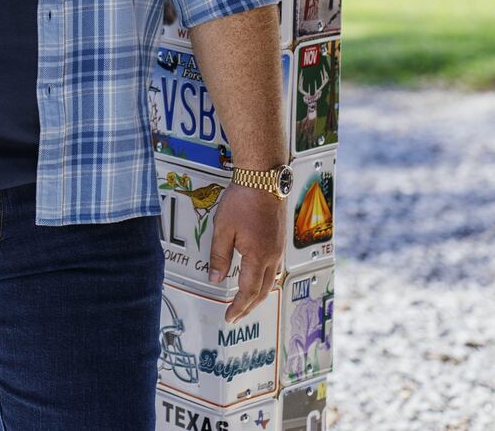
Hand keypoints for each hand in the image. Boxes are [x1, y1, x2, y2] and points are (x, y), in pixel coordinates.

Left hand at [206, 182, 283, 323]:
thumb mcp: (223, 229)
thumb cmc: (243, 200)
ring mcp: (278, 247)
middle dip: (249, 306)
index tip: (229, 318)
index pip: (248, 291)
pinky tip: (258, 277)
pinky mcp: (279, 238)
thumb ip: (219, 256)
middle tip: (237, 316)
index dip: (238, 307)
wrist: (264, 177)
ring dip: (259, 294)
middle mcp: (272, 256)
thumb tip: (215, 279)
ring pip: (271, 280)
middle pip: (263, 291)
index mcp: (258, 257)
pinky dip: (265, 280)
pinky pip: (274, 267)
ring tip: (246, 301)